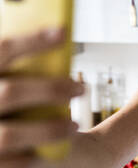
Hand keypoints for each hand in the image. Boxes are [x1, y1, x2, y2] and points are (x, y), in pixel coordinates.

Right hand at [0, 28, 83, 166]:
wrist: (6, 144)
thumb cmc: (15, 108)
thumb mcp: (13, 82)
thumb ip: (26, 70)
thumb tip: (61, 38)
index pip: (1, 50)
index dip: (31, 40)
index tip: (62, 32)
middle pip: (11, 92)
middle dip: (51, 89)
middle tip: (80, 88)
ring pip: (10, 135)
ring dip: (48, 129)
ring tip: (74, 125)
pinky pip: (11, 164)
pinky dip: (33, 156)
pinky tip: (52, 150)